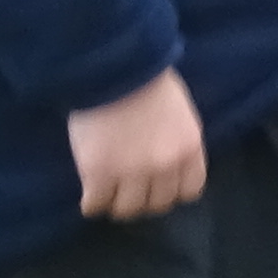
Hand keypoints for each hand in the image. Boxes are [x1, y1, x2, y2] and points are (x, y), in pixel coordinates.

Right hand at [70, 70, 207, 220]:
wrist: (112, 67)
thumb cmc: (146, 79)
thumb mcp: (178, 112)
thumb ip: (176, 140)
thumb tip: (167, 161)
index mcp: (189, 149)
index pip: (190, 191)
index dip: (171, 191)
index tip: (157, 186)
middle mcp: (165, 166)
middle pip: (157, 204)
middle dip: (143, 200)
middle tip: (128, 191)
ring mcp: (131, 172)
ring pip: (127, 209)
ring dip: (116, 204)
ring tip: (107, 195)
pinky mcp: (98, 173)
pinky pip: (96, 204)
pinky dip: (91, 204)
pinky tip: (88, 196)